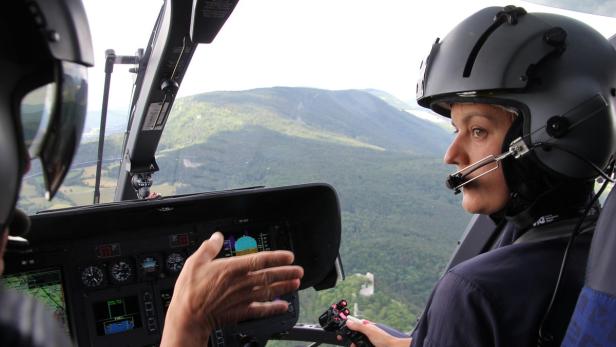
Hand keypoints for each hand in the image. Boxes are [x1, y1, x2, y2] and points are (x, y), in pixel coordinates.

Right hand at [160, 232, 303, 346]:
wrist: (187, 317)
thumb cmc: (189, 291)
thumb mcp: (195, 262)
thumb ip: (209, 248)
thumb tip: (217, 236)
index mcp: (231, 269)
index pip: (259, 260)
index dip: (276, 257)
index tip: (289, 256)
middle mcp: (241, 283)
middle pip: (269, 276)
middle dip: (286, 272)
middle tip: (299, 270)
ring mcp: (243, 298)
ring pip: (268, 291)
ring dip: (284, 287)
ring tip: (296, 284)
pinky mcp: (241, 312)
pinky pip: (261, 310)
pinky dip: (273, 308)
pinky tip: (283, 307)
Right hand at [338, 320, 411, 346]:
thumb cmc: (383, 339)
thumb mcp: (369, 331)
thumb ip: (359, 326)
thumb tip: (348, 321)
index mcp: (366, 326)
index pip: (354, 324)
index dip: (347, 326)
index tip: (342, 331)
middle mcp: (366, 332)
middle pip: (354, 334)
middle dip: (350, 338)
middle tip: (348, 342)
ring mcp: (367, 339)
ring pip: (356, 341)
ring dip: (354, 344)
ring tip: (353, 346)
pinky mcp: (368, 345)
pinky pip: (360, 345)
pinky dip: (358, 346)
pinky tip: (356, 346)